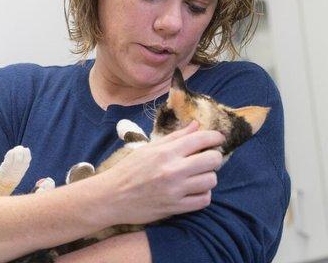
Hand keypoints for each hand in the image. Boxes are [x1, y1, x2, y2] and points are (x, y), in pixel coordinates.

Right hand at [100, 121, 224, 224]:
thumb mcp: (150, 148)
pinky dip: (203, 194)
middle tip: (207, 157)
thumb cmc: (130, 169)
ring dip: (208, 176)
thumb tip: (196, 125)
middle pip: (213, 159)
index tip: (219, 138)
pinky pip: (203, 200)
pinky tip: (194, 189)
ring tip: (198, 175)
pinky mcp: (175, 208)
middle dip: (214, 156)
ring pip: (211, 180)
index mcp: (166, 151)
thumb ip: (176, 136)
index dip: (215, 137)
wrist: (112, 196)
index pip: (201, 139)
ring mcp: (175, 190)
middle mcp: (173, 170)